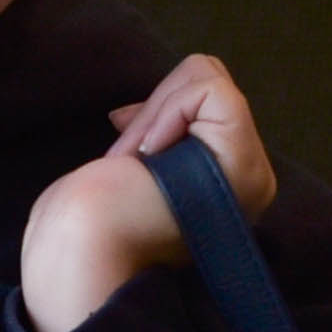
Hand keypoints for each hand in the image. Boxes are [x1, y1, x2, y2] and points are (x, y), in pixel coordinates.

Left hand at [20, 56, 273, 331]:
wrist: (80, 255)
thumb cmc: (85, 223)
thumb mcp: (123, 171)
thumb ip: (147, 140)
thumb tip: (128, 114)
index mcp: (225, 183)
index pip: (205, 98)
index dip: (158, 109)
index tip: (131, 156)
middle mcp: (251, 179)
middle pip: (210, 79)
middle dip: (158, 107)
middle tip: (133, 162)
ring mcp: (250, 173)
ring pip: (209, 76)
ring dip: (157, 113)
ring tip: (141, 166)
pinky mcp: (241, 162)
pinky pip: (210, 88)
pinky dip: (166, 110)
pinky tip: (149, 157)